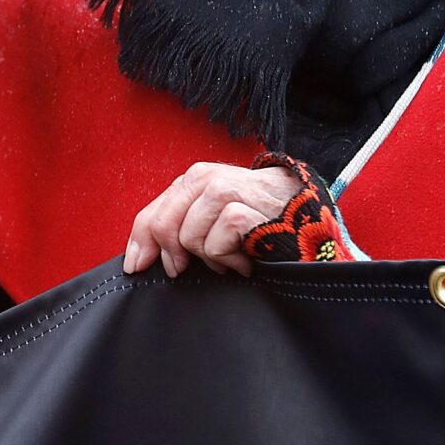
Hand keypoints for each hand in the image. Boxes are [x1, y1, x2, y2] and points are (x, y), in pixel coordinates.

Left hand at [123, 160, 306, 279]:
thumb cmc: (259, 224)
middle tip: (190, 266)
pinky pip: (215, 245)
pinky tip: (247, 256)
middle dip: (173, 252)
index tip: (136, 266)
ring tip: (233, 254)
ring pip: (189, 237)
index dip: (141, 240)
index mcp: (197, 178)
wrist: (309, 220)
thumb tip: (135, 258)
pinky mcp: (246, 209)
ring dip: (211, 257)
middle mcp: (209, 178)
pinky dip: (229, 259)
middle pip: (165, 224)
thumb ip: (176, 226)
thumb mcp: (213, 220)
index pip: (154, 210)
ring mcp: (228, 190)